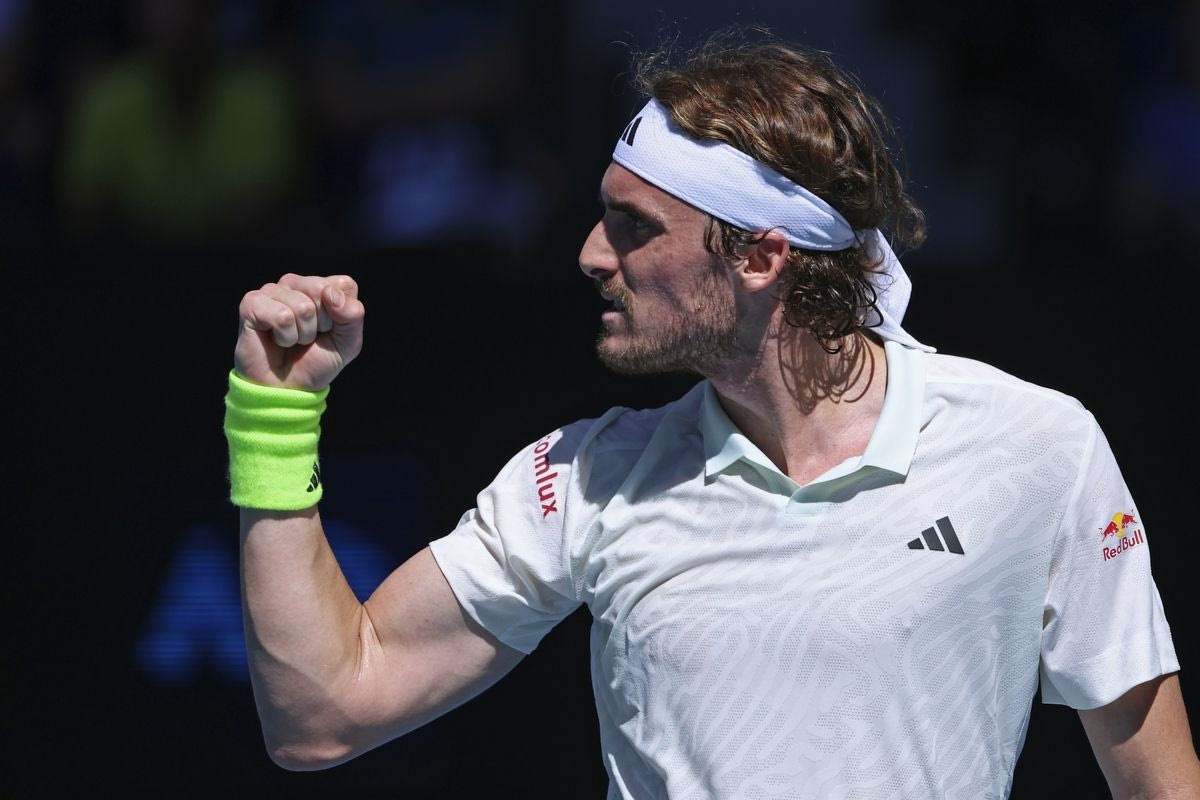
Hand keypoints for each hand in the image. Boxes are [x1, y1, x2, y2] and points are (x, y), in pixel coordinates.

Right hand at [234, 273, 364, 390]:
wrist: (288, 389)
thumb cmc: (316, 362)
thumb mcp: (348, 342)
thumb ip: (353, 314)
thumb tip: (330, 292)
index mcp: (320, 286)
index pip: (344, 284)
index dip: (343, 314)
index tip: (329, 330)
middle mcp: (295, 283)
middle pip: (322, 290)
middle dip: (322, 323)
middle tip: (309, 338)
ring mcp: (272, 291)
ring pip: (302, 306)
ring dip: (302, 334)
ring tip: (292, 341)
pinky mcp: (252, 303)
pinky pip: (282, 316)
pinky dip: (285, 336)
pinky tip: (277, 340)